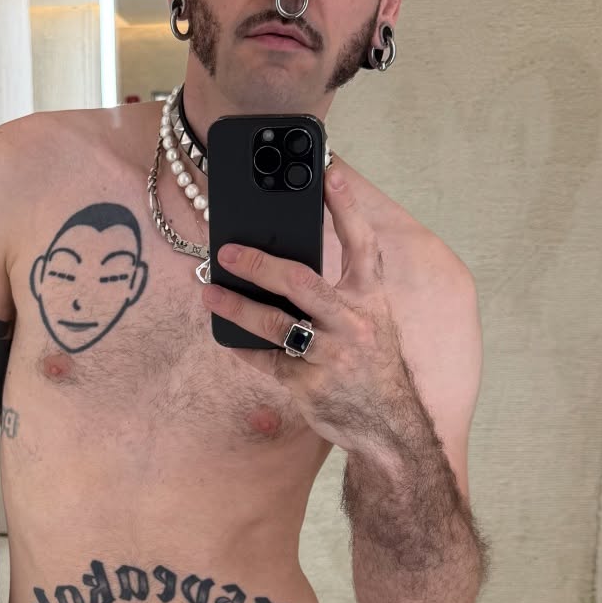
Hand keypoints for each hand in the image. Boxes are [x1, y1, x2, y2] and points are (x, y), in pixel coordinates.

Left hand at [200, 156, 418, 453]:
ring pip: (276, 323)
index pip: (362, 243)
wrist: (391, 429)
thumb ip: (342, 295)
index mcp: (371, 299)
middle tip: (227, 251)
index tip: (328, 172)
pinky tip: (225, 334)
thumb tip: (289, 266)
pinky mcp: (308, 385)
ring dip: (237, 306)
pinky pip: (266, 360)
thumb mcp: (372, 323)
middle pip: (302, 282)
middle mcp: (353, 323)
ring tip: (210, 292)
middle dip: (261, 264)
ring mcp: (329, 355)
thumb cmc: (373, 369)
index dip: (346, 206)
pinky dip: (242, 346)